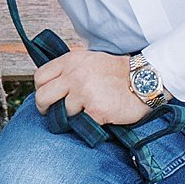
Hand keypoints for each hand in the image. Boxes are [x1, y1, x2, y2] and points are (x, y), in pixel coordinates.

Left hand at [32, 45, 155, 128]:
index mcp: (71, 61)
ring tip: (87, 111)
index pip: (40, 77)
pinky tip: (100, 115)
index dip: (41, 90)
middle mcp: (74, 75)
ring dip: (73, 116)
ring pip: (63, 113)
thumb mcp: (89, 60)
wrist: (145, 79)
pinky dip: (89, 123)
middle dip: (46, 109)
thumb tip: (50, 87)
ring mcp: (85, 92)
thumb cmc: (116, 72)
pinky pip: (81, 123)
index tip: (48, 98)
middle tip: (54, 114)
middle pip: (43, 97)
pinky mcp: (96, 109)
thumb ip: (69, 70)